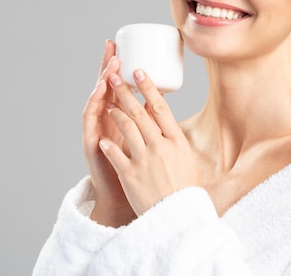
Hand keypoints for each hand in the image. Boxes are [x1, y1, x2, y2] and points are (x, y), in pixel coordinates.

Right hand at [82, 40, 134, 226]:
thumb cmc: (136, 166)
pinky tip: (98, 96)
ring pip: (96, 102)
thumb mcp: (143, 138)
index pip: (116, 85)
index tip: (120, 45)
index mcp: (116, 116)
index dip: (116, 66)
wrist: (123, 196)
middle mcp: (104, 120)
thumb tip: (158, 96)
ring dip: (101, 83)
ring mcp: (96, 131)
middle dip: (106, 67)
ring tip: (109, 69)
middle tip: (112, 47)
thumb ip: (146, 117)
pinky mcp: (92, 145)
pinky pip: (91, 123)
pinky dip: (94, 108)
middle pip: (103, 88)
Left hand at [100, 68, 200, 215]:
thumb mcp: (187, 160)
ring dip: (115, 112)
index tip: (139, 72)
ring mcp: (144, 160)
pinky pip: (115, 153)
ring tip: (108, 103)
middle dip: (124, 91)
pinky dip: (108, 144)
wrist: (178, 218)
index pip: (161, 107)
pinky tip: (103, 137)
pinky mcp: (130, 175)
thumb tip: (167, 121)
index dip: (148, 87)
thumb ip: (175, 140)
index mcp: (177, 141)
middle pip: (139, 112)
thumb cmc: (185, 190)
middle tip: (114, 76)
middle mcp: (160, 147)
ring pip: (125, 128)